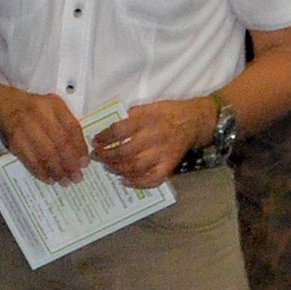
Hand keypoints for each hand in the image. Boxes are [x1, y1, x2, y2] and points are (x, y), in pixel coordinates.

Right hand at [0, 90, 89, 183]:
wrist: (2, 106)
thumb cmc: (32, 110)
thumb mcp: (51, 108)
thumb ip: (65, 125)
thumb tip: (79, 153)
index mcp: (53, 105)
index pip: (72, 128)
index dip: (80, 147)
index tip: (84, 163)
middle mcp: (39, 114)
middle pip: (59, 143)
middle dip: (70, 163)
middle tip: (77, 177)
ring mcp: (25, 127)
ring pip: (45, 153)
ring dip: (56, 170)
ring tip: (64, 181)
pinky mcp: (14, 140)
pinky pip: (30, 159)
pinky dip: (40, 171)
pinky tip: (48, 178)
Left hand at [91, 96, 216, 189]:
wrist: (195, 121)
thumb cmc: (168, 113)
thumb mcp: (149, 106)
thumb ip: (131, 116)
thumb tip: (110, 128)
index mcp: (147, 120)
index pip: (118, 131)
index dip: (104, 138)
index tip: (95, 141)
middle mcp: (154, 137)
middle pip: (124, 151)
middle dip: (106, 156)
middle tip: (96, 156)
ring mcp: (163, 154)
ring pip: (135, 167)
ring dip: (117, 169)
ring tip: (108, 167)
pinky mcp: (170, 166)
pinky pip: (152, 179)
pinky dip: (137, 183)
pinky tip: (124, 181)